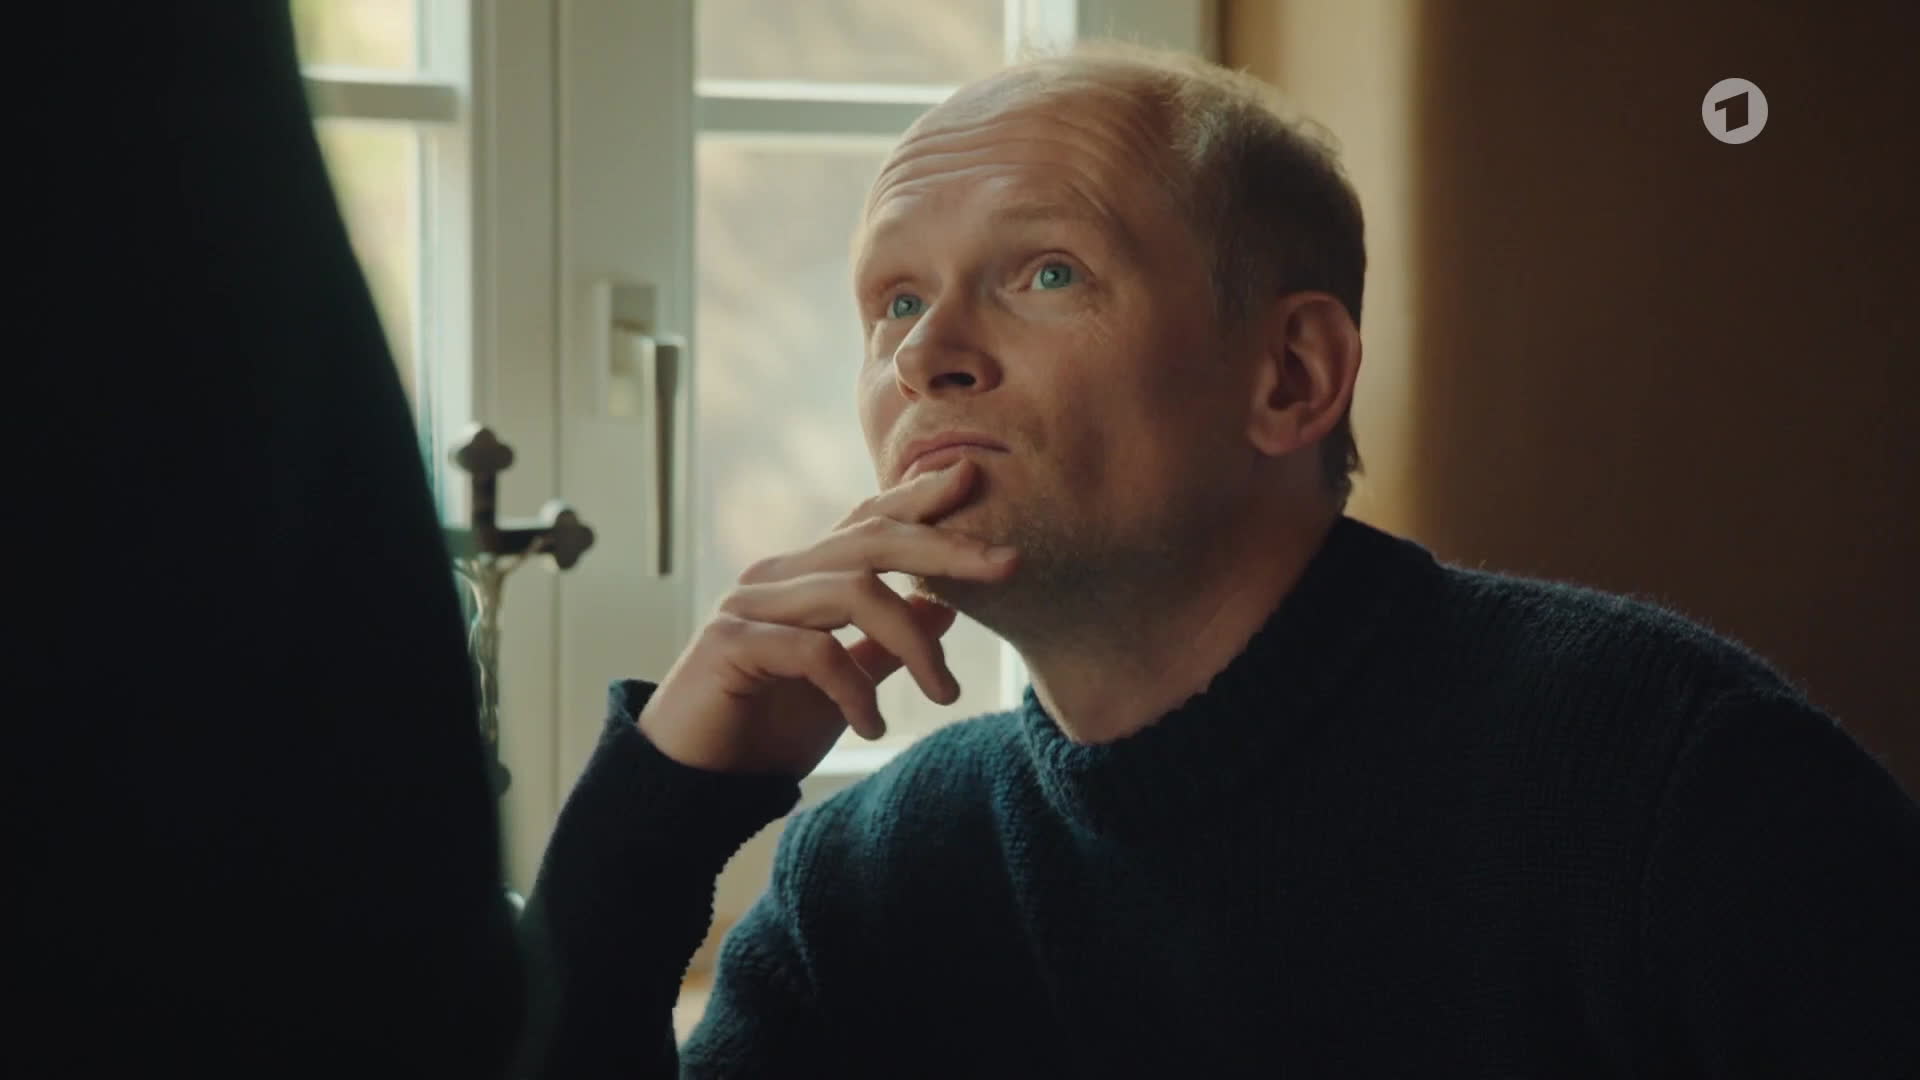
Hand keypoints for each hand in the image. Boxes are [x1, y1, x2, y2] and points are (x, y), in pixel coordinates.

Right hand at [635, 459, 1018, 777]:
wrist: (694, 782)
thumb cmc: (767, 728)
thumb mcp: (844, 684)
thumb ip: (884, 645)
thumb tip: (946, 608)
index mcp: (804, 577)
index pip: (868, 522)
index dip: (919, 498)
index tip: (974, 477)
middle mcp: (776, 577)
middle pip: (870, 540)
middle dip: (945, 547)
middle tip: (1008, 565)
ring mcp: (750, 606)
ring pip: (853, 590)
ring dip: (914, 641)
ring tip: (944, 695)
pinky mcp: (732, 645)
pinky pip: (814, 650)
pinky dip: (855, 687)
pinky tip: (871, 726)